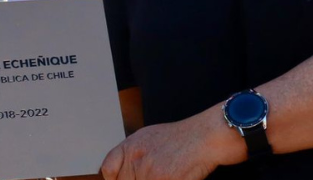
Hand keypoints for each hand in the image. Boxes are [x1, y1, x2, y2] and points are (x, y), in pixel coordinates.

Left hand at [100, 118, 225, 179]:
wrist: (204, 137)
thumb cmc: (181, 138)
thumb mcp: (148, 138)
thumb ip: (132, 154)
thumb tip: (117, 173)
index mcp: (129, 146)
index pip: (108, 170)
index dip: (115, 179)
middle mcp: (135, 158)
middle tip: (156, 173)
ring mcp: (148, 171)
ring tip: (167, 174)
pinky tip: (174, 177)